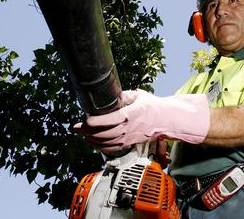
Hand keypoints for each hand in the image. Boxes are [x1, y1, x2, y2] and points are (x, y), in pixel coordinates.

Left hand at [73, 89, 209, 151]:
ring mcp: (128, 138)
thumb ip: (124, 95)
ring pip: (105, 143)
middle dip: (87, 132)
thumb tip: (111, 94)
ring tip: (81, 134)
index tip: (85, 120)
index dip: (95, 121)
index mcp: (130, 115)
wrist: (167, 121)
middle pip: (103, 134)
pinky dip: (100, 147)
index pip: (109, 120)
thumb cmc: (154, 107)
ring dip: (91, 140)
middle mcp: (128, 129)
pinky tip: (93, 142)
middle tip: (76, 127)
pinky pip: (111, 148)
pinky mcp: (129, 143)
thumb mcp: (139, 95)